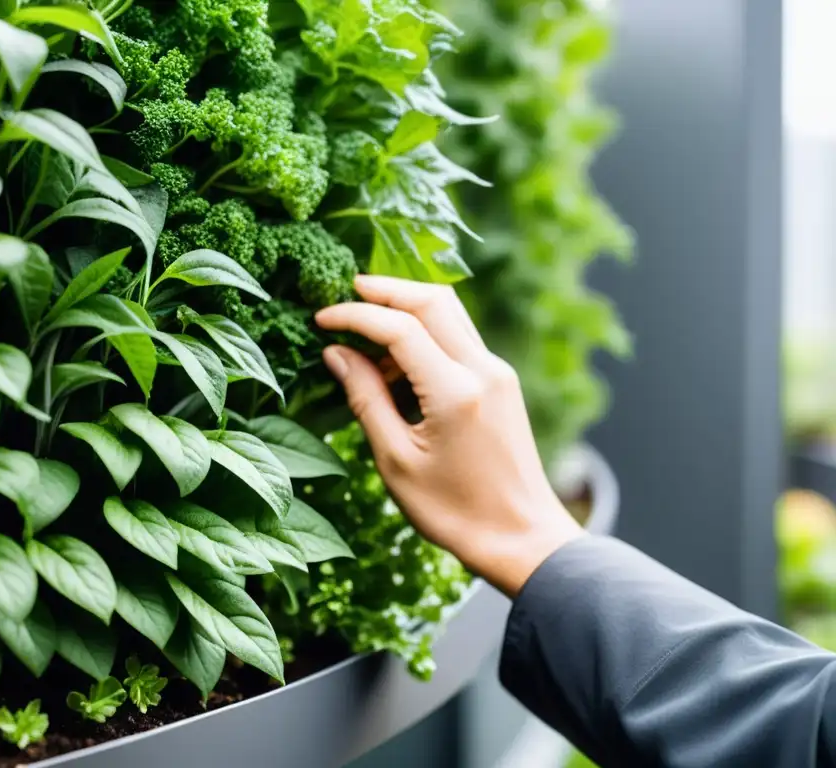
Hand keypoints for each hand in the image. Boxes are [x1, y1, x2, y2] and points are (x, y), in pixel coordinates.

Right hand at [315, 275, 583, 597]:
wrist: (521, 537)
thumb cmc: (453, 511)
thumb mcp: (396, 460)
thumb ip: (366, 399)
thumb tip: (336, 354)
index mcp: (455, 392)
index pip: (400, 327)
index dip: (355, 315)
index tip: (321, 318)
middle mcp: (484, 370)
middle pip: (432, 300)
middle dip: (385, 289)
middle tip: (345, 290)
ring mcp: (497, 373)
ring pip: (450, 312)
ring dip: (407, 305)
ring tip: (363, 324)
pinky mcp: (501, 382)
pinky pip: (459, 338)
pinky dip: (425, 333)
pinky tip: (394, 358)